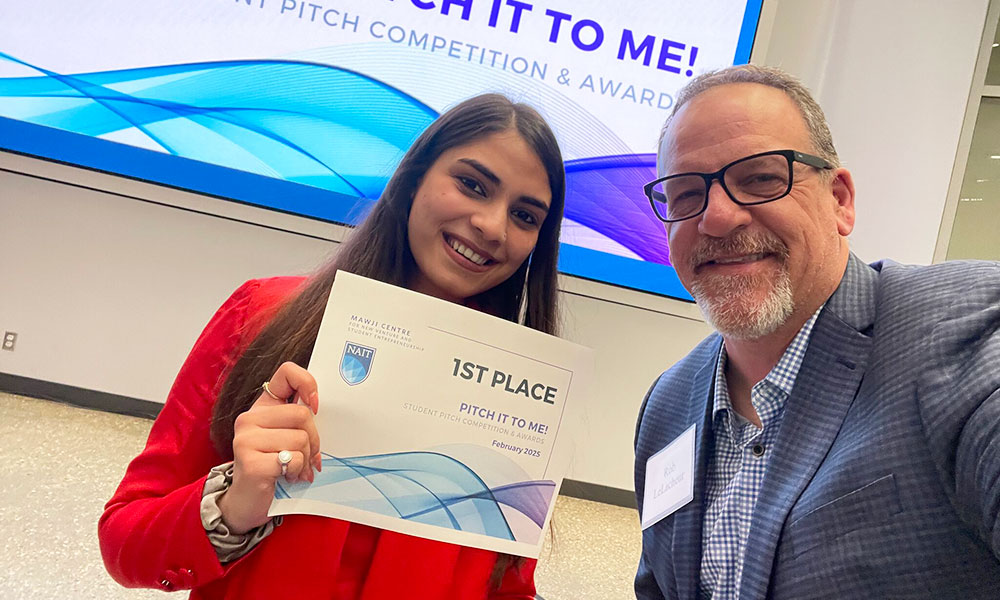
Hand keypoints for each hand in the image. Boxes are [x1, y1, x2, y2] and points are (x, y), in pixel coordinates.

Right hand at [217, 362, 321, 533]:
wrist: (246, 503)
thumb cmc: (271, 468)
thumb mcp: (286, 438)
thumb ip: (299, 421)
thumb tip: (320, 410)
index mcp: (261, 407)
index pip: (287, 373)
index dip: (308, 384)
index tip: (315, 406)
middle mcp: (249, 419)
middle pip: (302, 414)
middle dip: (314, 440)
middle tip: (308, 457)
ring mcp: (246, 439)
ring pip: (300, 439)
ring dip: (305, 460)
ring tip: (294, 469)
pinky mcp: (250, 462)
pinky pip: (292, 459)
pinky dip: (297, 471)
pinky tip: (286, 478)